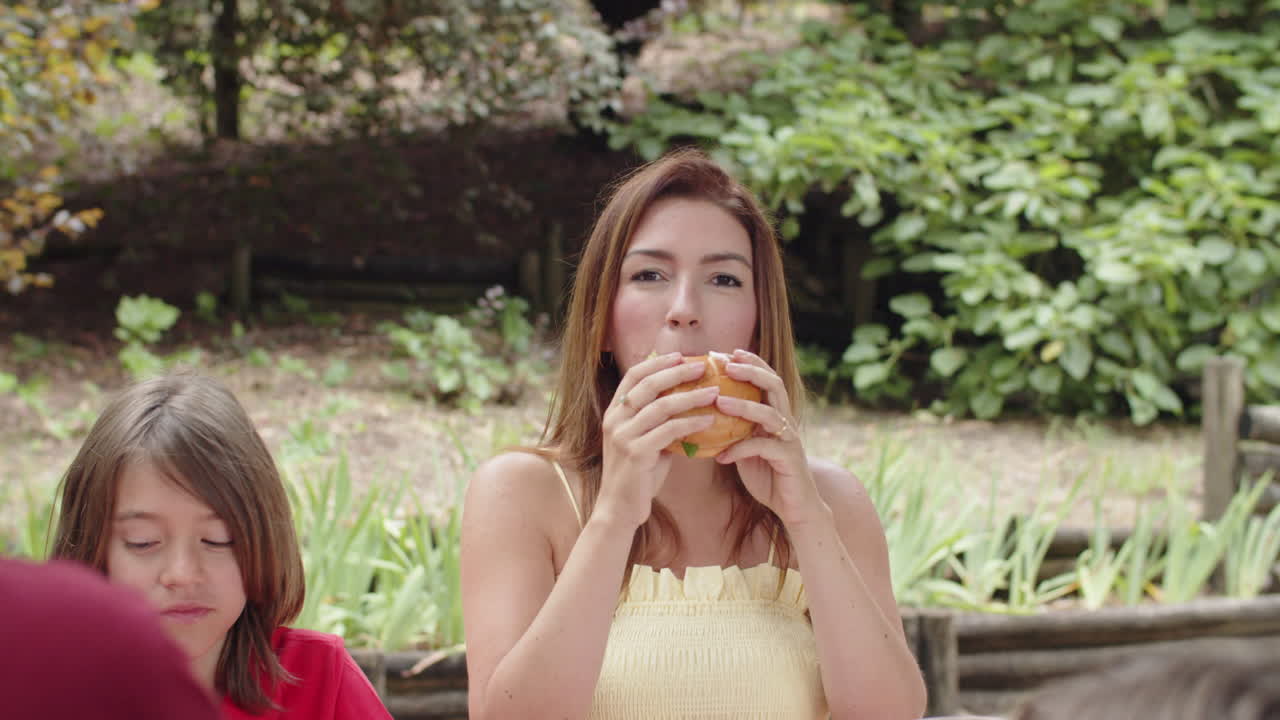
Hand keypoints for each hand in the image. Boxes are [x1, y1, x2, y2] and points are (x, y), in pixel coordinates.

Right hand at [597, 352, 719, 529]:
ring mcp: (623, 436)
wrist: (618, 509)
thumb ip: (659, 423)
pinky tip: (709, 421)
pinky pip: (668, 431)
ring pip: (660, 406)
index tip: (680, 356)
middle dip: (677, 372)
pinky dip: (691, 423)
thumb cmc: (637, 476)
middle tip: (702, 366)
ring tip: (714, 392)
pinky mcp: (635, 453)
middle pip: (647, 385)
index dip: (656, 363)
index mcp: (614, 413)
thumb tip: (689, 405)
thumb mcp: (644, 442)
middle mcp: (615, 420)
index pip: (633, 376)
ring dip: (691, 396)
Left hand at [713, 349, 825, 525]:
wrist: (794, 507)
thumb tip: (700, 417)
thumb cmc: (768, 475)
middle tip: (727, 365)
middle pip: (775, 386)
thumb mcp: (746, 449)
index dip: (752, 363)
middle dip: (752, 372)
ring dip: (744, 406)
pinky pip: (764, 448)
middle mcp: (786, 422)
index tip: (728, 352)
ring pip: (770, 414)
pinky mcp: (789, 460)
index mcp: (776, 415)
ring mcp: (789, 440)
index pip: (768, 380)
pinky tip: (721, 456)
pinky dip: (740, 450)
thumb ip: (732, 431)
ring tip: (719, 402)